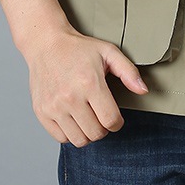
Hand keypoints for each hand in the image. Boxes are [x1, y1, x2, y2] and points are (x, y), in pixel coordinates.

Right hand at [22, 26, 148, 146]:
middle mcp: (70, 97)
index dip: (118, 122)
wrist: (47, 44)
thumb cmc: (78, 49)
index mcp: (90, 83)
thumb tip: (143, 90)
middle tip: (101, 115)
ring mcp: (54, 106)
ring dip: (88, 133)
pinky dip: (70, 133)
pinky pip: (61, 138)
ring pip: (79, 140)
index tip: (115, 117)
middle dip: (104, 128)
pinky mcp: (42, 112)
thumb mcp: (109, 52)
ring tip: (88, 118)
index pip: (111, 121)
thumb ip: (129, 72)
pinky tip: (74, 118)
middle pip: (96, 134)